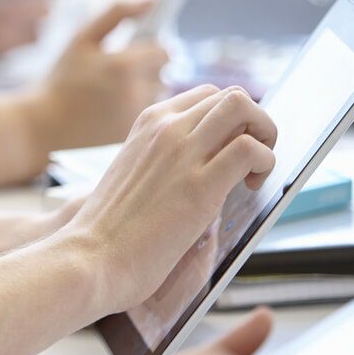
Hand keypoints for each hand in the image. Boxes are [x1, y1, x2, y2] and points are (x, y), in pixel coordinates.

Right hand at [27, 1, 168, 152]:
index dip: (150, 52)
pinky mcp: (132, 137)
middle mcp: (136, 93)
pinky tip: (110, 116)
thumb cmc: (61, 80)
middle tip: (116, 79)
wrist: (42, 127)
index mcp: (126, 65)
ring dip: (142, 94)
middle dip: (146, 73)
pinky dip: (134, 114)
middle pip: (163, 75)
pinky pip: (148, 119)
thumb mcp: (82, 40)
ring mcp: (136, 118)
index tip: (133, 57)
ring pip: (156, 98)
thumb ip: (117, 13)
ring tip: (111, 98)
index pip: (164, 52)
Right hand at [66, 84, 276, 313]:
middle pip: (230, 96)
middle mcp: (165, 128)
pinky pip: (250, 148)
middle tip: (251, 163)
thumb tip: (199, 167)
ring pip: (243, 107)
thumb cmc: (107, 231)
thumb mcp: (133, 175)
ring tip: (255, 171)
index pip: (206, 95)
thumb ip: (162, 161)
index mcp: (147, 123)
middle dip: (254, 124)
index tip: (230, 150)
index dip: (230, 120)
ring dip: (264, 135)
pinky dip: (265, 162)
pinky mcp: (200, 186)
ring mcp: (182, 153)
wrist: (88, 258)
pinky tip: (252, 186)